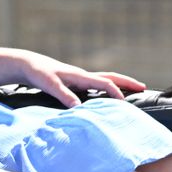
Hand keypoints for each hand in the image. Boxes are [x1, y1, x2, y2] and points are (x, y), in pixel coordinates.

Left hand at [15, 50, 146, 107]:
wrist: (29, 64)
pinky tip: (108, 96)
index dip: (115, 92)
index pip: (104, 82)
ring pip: (104, 79)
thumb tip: (78, 107)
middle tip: (143, 87)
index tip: (124, 103)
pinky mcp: (75, 82)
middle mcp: (83, 75)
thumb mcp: (49, 84)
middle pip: (110, 76)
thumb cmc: (39, 73)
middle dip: (126, 82)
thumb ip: (63, 95)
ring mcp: (80, 78)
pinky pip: (96, 84)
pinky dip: (107, 88)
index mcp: (79, 75)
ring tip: (132, 91)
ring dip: (119, 83)